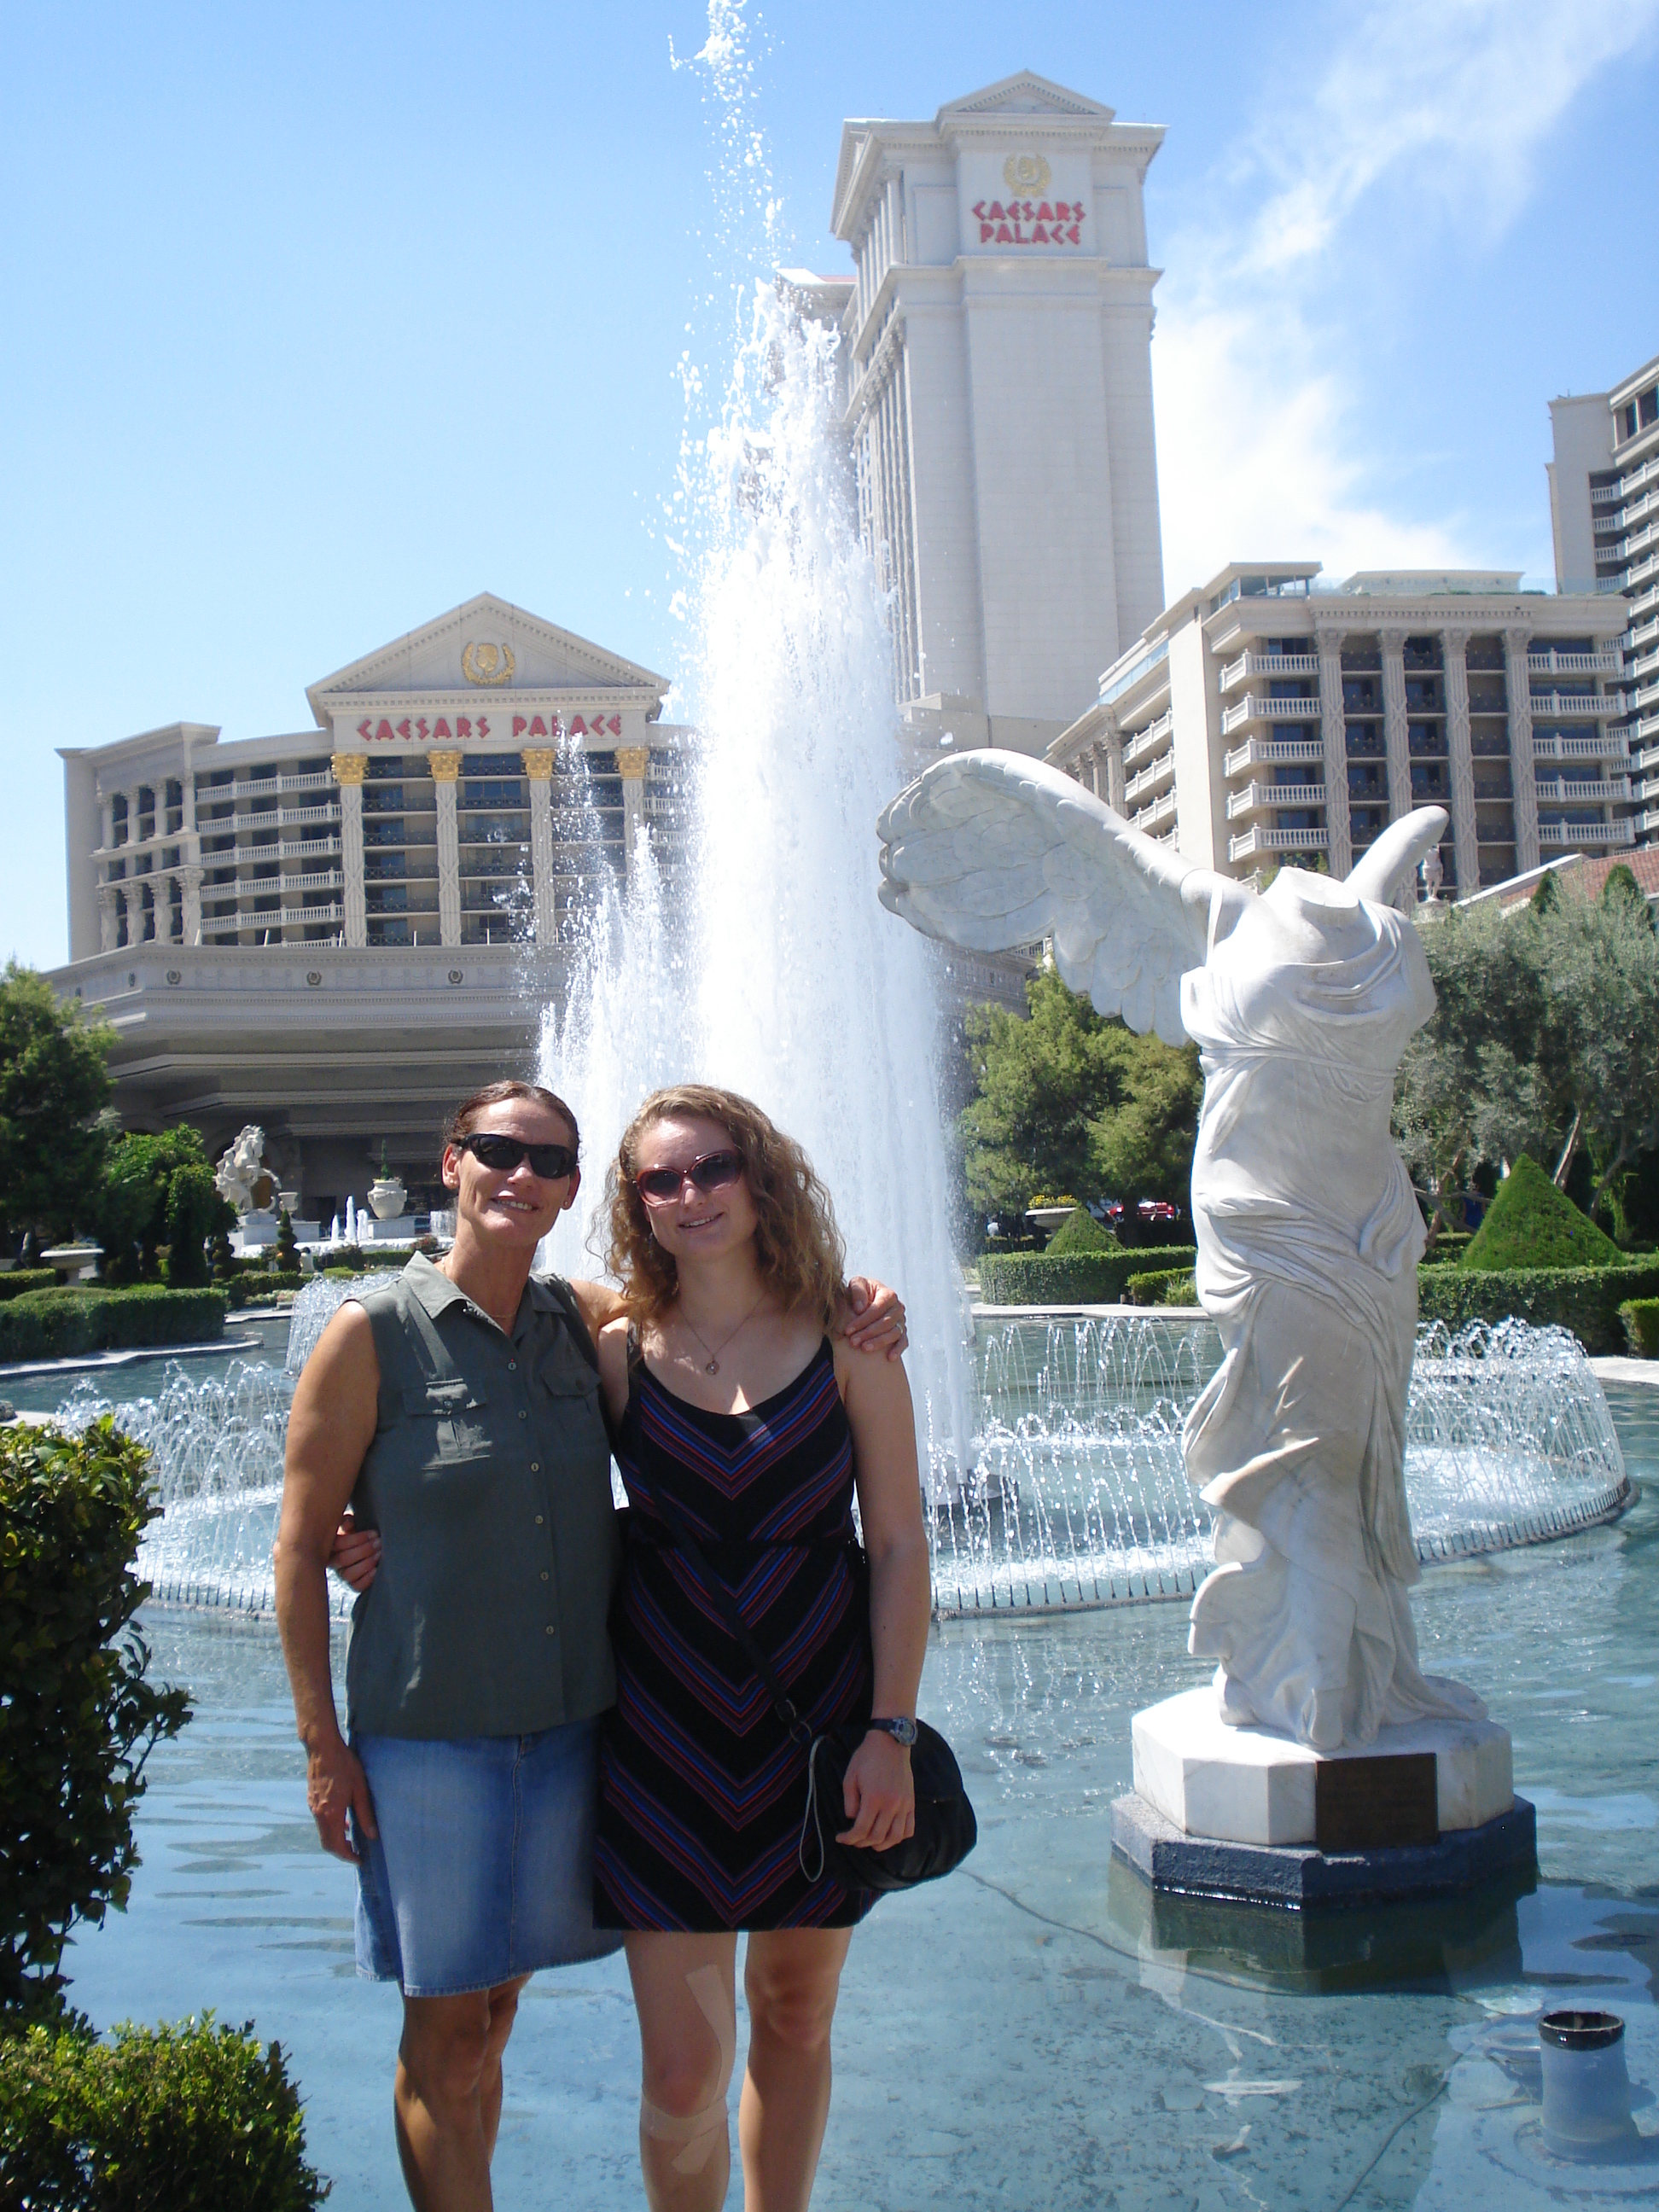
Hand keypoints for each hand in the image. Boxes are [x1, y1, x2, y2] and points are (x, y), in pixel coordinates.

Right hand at [306, 1733, 376, 1862]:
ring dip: (336, 1840)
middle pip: (327, 1843)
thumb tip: (372, 1835)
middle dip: (341, 1852)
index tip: (359, 1860)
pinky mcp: (311, 1800)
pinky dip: (331, 1828)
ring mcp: (312, 1807)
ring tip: (353, 1838)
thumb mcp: (360, 1788)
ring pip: (323, 1833)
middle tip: (356, 1853)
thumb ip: (365, 1813)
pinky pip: (320, 1822)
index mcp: (331, 1813)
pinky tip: (344, 1820)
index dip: (348, 1856)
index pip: (337, 1845)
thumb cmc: (344, 1765)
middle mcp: (319, 1813)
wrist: (322, 1748)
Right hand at [328, 1510, 380, 1592]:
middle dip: (364, 1550)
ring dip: (365, 1564)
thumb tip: (348, 1524)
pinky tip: (375, 1570)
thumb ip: (346, 1521)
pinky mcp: (351, 1584)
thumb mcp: (349, 1524)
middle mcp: (332, 1561)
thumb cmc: (355, 1531)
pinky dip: (366, 1580)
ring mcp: (341, 1574)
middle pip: (343, 1559)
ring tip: (379, 1554)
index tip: (374, 1533)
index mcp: (329, 1545)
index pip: (339, 1544)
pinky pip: (356, 1586)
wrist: (362, 1544)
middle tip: (379, 1543)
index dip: (357, 1539)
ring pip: (348, 1574)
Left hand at [836, 1730, 915, 1851]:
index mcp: (873, 1798)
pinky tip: (890, 1834)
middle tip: (853, 1840)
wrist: (891, 1742)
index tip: (840, 1838)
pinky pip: (909, 1828)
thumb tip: (853, 1819)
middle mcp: (891, 1805)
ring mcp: (904, 1805)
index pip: (861, 1829)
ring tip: (870, 1842)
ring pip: (895, 1837)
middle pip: (877, 1836)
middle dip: (862, 1843)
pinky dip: (900, 1837)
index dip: (849, 1838)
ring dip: (882, 1845)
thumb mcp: (850, 1777)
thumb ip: (850, 1802)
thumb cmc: (867, 1757)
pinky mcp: (911, 1802)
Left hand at [844, 1277, 907, 1360]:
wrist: (862, 1305)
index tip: (847, 1330)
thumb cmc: (858, 1294)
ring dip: (879, 1342)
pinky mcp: (902, 1332)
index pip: (877, 1308)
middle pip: (886, 1322)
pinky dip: (898, 1349)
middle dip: (868, 1333)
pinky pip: (903, 1342)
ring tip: (864, 1348)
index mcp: (888, 1294)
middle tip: (853, 1342)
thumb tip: (860, 1308)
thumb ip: (857, 1290)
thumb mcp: (855, 1285)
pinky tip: (889, 1358)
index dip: (862, 1320)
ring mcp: (901, 1321)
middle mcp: (897, 1307)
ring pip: (894, 1333)